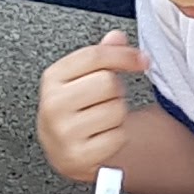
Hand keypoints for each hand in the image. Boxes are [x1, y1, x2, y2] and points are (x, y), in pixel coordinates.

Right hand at [36, 31, 144, 182]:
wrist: (63, 149)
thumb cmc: (75, 107)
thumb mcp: (81, 76)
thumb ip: (101, 54)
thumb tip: (116, 37)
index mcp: (52, 78)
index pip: (94, 56)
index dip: (124, 55)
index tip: (141, 59)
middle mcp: (53, 104)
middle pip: (108, 82)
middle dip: (115, 90)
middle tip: (105, 98)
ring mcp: (64, 132)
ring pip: (116, 110)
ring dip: (118, 113)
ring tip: (102, 117)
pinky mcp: (79, 156)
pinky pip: (118, 137)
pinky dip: (117, 136)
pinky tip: (102, 135)